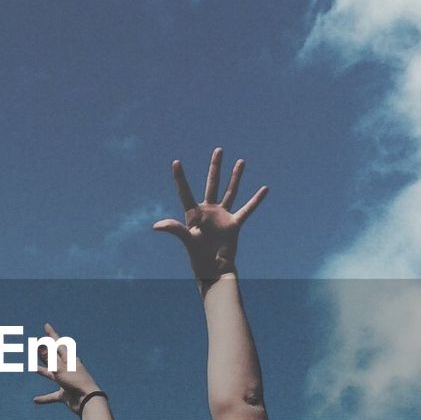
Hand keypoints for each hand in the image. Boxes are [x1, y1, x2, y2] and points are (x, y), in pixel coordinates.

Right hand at [31, 322, 103, 415]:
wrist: (88, 401)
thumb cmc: (76, 382)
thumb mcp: (60, 369)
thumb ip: (49, 358)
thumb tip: (39, 345)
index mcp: (69, 359)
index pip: (58, 344)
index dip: (51, 335)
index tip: (46, 325)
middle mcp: (68, 368)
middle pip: (54, 358)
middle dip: (45, 352)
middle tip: (36, 345)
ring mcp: (67, 381)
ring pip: (52, 375)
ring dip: (43, 371)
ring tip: (34, 368)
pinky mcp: (65, 393)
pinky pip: (52, 395)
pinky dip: (45, 398)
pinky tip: (35, 400)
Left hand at [152, 147, 267, 279]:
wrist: (213, 269)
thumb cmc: (197, 257)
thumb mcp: (186, 240)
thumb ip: (174, 229)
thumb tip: (156, 226)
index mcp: (193, 213)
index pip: (185, 191)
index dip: (180, 177)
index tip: (176, 162)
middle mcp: (208, 211)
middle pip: (212, 183)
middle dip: (215, 167)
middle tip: (218, 150)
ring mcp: (222, 216)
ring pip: (230, 191)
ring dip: (235, 177)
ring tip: (240, 161)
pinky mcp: (234, 223)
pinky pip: (247, 209)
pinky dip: (256, 200)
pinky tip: (264, 189)